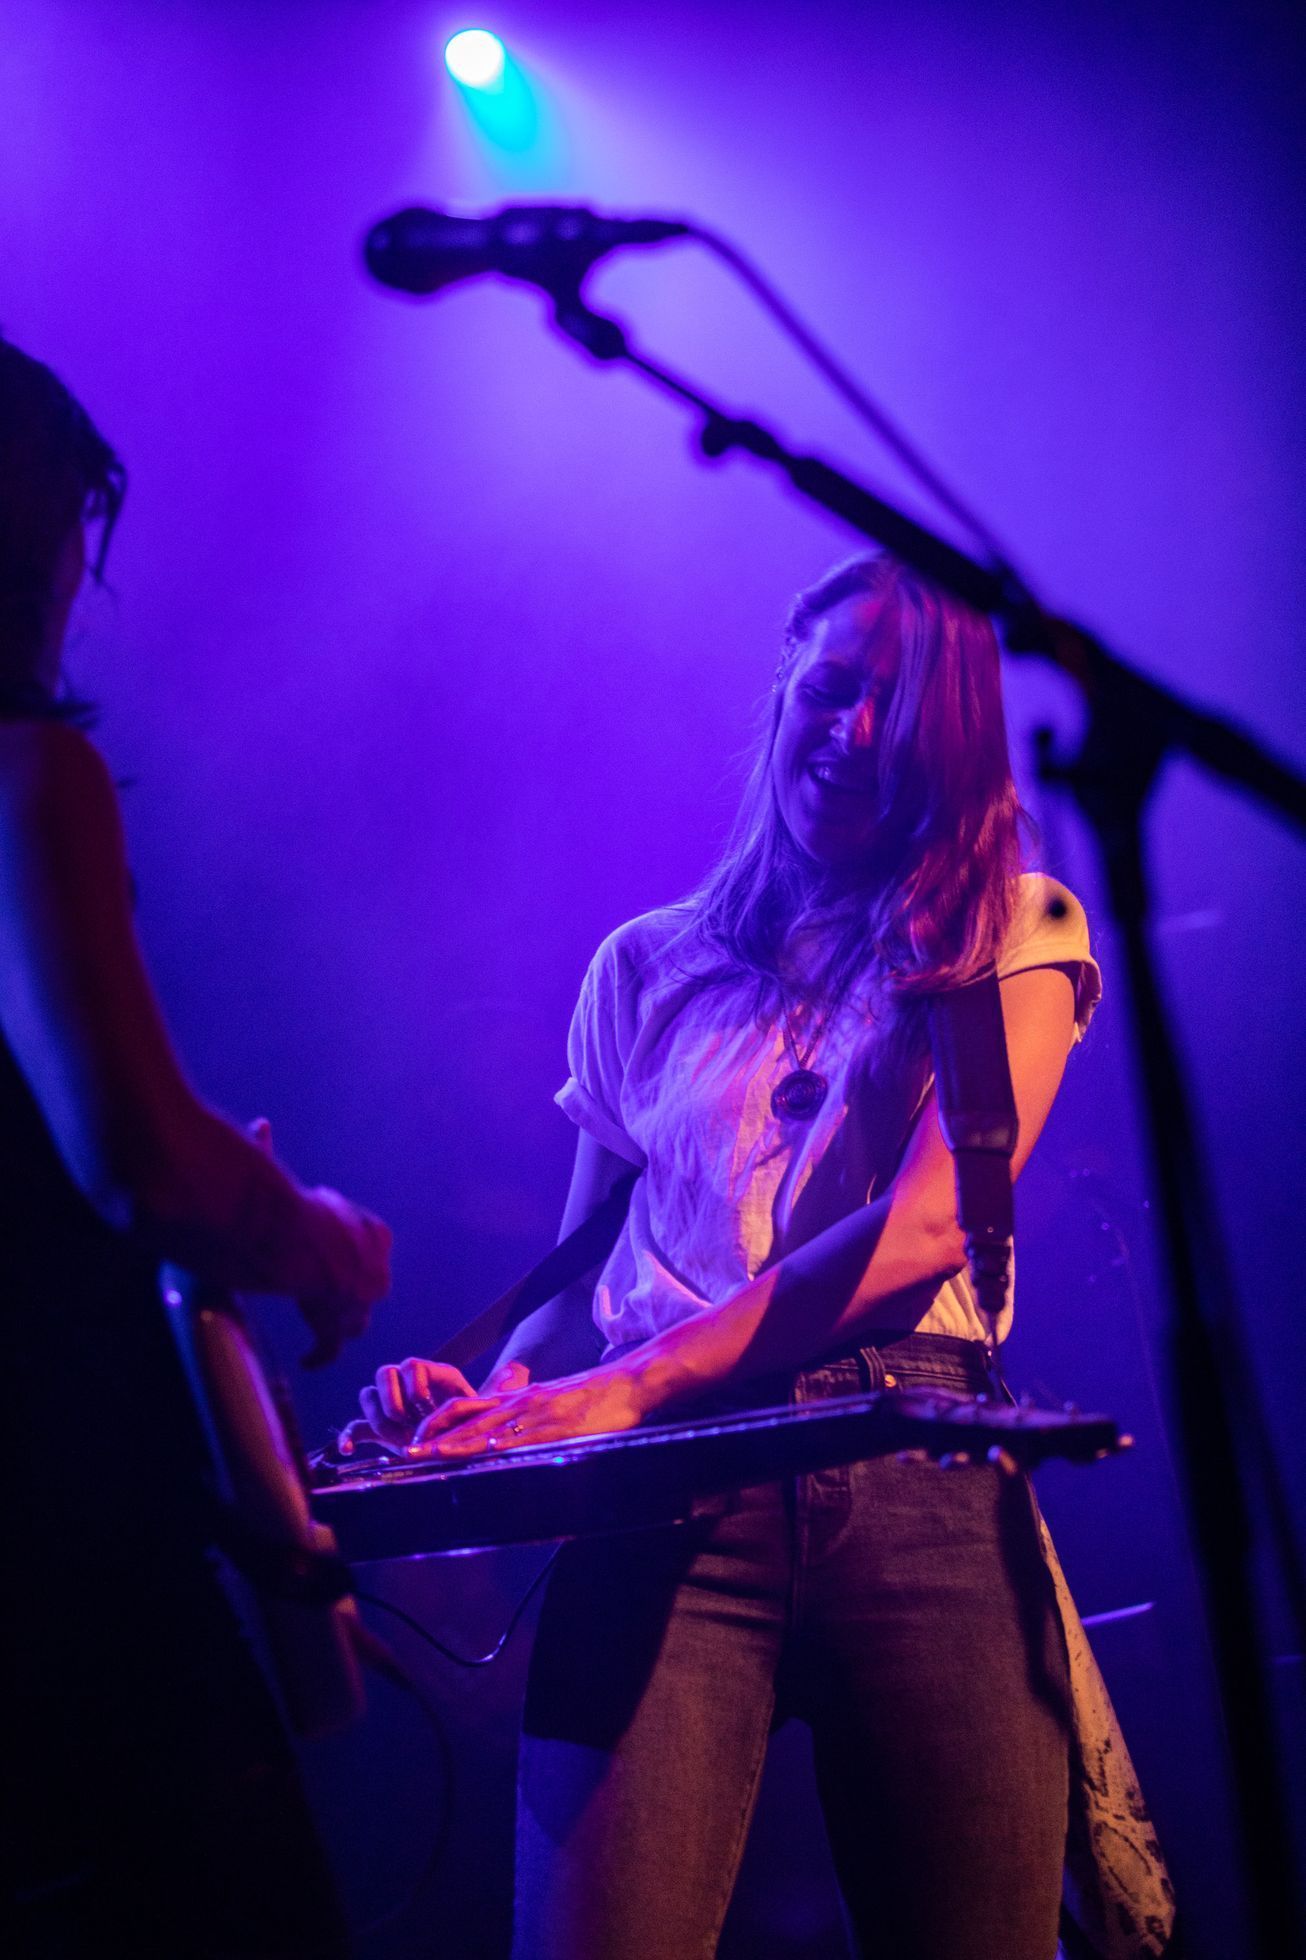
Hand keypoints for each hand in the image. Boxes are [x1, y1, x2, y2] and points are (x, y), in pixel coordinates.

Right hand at [246, 1118, 392, 1367]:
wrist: (288, 1237)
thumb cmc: (285, 1201)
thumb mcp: (283, 1173)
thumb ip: (272, 1155)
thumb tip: (260, 1124)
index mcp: (372, 1231)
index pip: (375, 1246)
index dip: (355, 1256)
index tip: (334, 1260)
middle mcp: (374, 1265)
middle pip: (370, 1288)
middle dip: (354, 1294)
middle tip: (330, 1299)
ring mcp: (359, 1298)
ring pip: (355, 1319)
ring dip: (339, 1324)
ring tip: (323, 1330)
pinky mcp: (337, 1323)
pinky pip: (332, 1345)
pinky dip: (319, 1354)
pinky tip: (308, 1360)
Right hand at [355, 1357, 528, 1453]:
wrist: (464, 1443)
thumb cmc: (477, 1421)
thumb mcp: (490, 1404)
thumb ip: (502, 1386)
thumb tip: (517, 1370)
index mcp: (431, 1375)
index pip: (411, 1365)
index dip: (415, 1385)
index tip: (426, 1406)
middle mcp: (407, 1386)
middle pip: (383, 1374)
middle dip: (393, 1399)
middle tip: (406, 1421)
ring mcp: (391, 1407)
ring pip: (367, 1397)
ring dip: (378, 1416)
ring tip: (395, 1437)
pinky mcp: (379, 1431)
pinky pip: (356, 1428)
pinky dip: (350, 1437)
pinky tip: (350, 1451)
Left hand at [413, 1361, 648, 1458]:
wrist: (627, 1383)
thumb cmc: (594, 1396)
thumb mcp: (552, 1401)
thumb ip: (528, 1414)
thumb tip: (510, 1436)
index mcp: (516, 1399)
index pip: (466, 1408)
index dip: (438, 1424)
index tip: (417, 1440)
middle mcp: (518, 1404)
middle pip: (465, 1420)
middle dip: (433, 1439)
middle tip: (406, 1454)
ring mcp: (534, 1414)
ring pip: (484, 1430)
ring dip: (453, 1446)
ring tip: (427, 1458)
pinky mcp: (554, 1427)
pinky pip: (519, 1438)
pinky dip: (495, 1449)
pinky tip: (479, 1457)